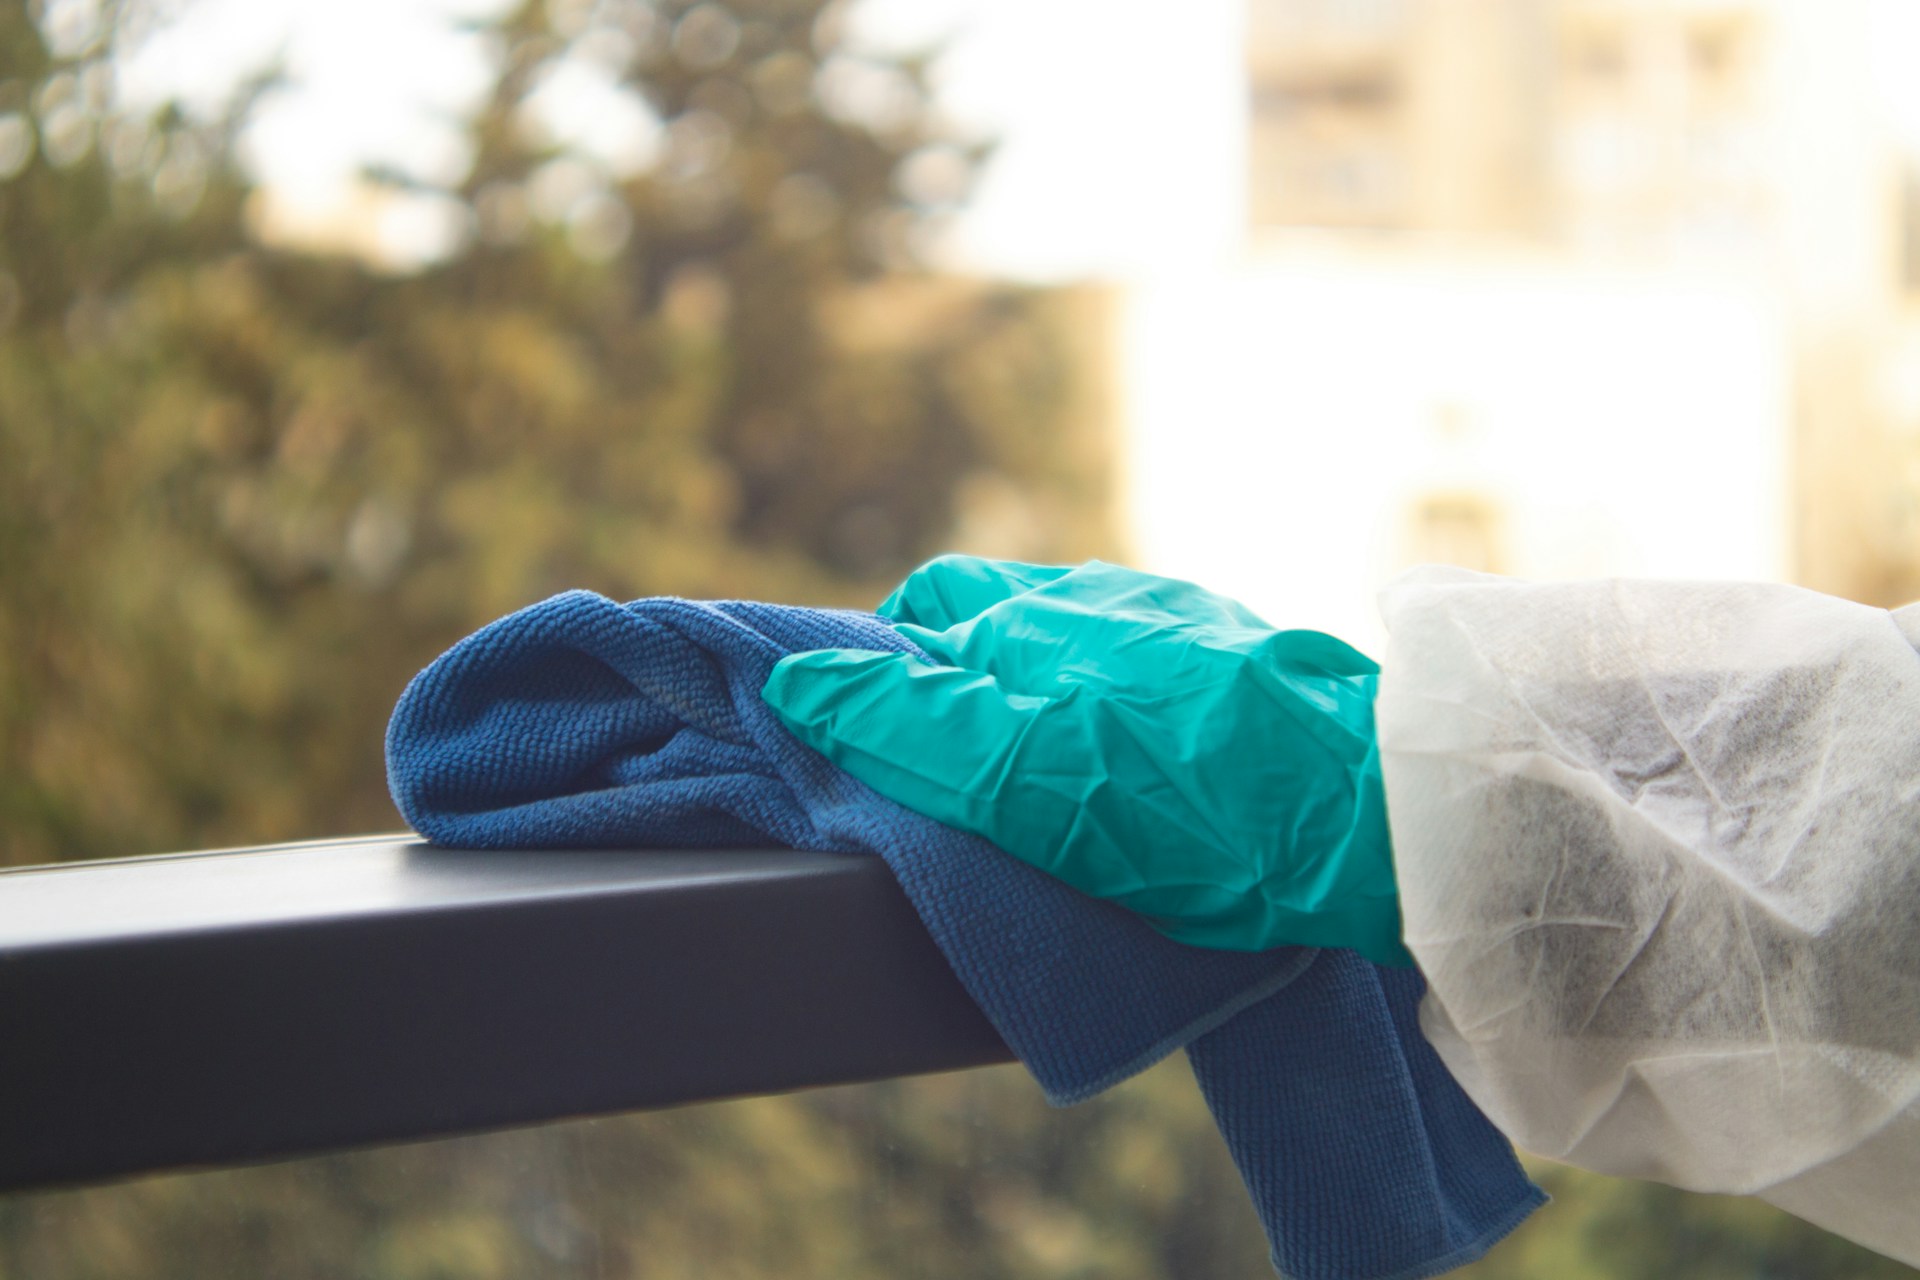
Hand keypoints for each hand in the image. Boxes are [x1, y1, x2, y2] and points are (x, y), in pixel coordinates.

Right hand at [761, 556, 1407, 965]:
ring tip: (1049, 786)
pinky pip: (1153, 675)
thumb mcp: (1030, 777)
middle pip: (1003, 619)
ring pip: (1080, 645)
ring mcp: (1195, 630)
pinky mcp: (1255, 670)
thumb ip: (914, 725)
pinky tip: (1142, 776)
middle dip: (963, 680)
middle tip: (959, 776)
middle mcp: (1120, 600)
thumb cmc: (1200, 809)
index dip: (890, 664)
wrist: (1386, 823)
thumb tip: (799, 681)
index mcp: (1050, 613)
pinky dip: (1118, 714)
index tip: (878, 736)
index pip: (930, 606)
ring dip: (1043, 697)